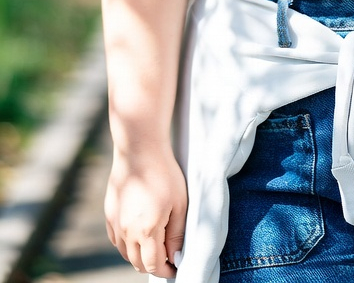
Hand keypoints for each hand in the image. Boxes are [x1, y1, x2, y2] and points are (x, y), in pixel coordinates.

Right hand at [105, 148, 186, 276]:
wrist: (140, 149)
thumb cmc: (164, 174)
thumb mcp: (179, 204)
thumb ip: (176, 234)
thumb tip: (175, 257)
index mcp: (147, 230)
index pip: (153, 265)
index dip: (165, 270)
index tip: (174, 267)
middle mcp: (127, 231)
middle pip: (137, 263)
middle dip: (152, 265)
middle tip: (166, 258)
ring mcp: (115, 224)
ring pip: (126, 253)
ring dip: (139, 255)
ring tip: (154, 245)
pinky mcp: (109, 214)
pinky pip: (116, 239)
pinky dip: (127, 244)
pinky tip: (138, 234)